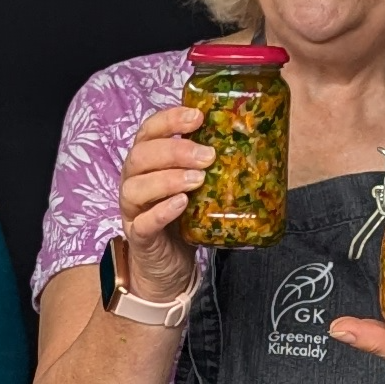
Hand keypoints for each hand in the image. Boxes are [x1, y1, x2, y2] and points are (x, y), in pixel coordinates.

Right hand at [114, 103, 209, 295]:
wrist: (169, 266)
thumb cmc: (184, 219)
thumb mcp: (198, 186)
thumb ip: (209, 166)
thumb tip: (251, 143)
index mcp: (146, 163)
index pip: (148, 131)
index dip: (169, 120)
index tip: (198, 117)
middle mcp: (134, 181)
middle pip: (141, 156)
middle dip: (175, 151)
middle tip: (207, 156)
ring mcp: (133, 211)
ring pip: (135, 187)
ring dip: (167, 179)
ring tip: (198, 180)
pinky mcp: (139, 237)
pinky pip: (143, 222)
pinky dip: (161, 211)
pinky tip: (182, 204)